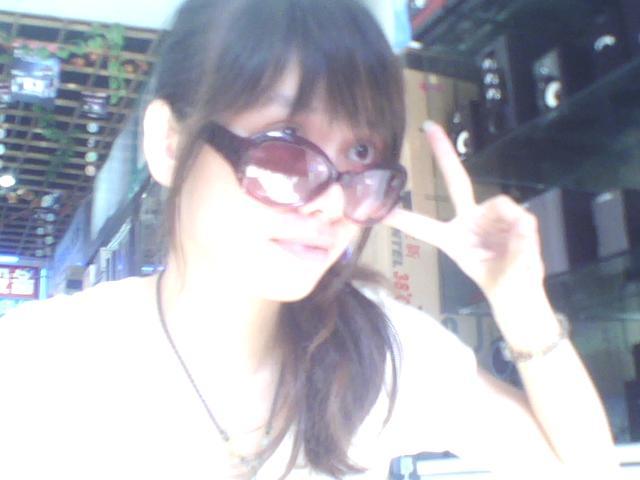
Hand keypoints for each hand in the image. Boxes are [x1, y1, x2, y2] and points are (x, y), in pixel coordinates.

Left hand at [382, 121, 545, 303]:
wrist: (521, 292)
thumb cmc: (499, 284)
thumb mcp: (496, 276)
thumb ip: (510, 249)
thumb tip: (524, 221)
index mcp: (452, 239)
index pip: (423, 226)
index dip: (404, 218)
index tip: (382, 207)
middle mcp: (468, 221)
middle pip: (456, 181)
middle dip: (444, 152)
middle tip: (428, 126)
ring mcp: (490, 216)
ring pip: (497, 204)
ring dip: (507, 225)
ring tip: (510, 249)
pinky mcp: (513, 215)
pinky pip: (517, 213)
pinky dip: (522, 228)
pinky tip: (521, 241)